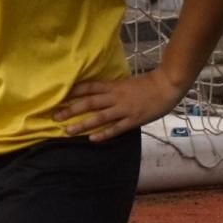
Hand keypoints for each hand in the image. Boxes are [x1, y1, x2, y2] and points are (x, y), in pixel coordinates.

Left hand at [52, 69, 185, 141]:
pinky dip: (105, 134)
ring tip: (68, 131)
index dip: (72, 92)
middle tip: (55, 116)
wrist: (167, 85)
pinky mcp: (134, 120)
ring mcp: (124, 109)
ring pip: (99, 117)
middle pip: (89, 103)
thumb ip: (111, 89)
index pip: (88, 87)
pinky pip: (117, 128)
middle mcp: (115, 97)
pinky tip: (93, 139)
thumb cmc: (147, 84)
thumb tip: (96, 93)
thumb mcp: (125, 83)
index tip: (58, 96)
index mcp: (113, 86)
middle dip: (71, 109)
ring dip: (83, 124)